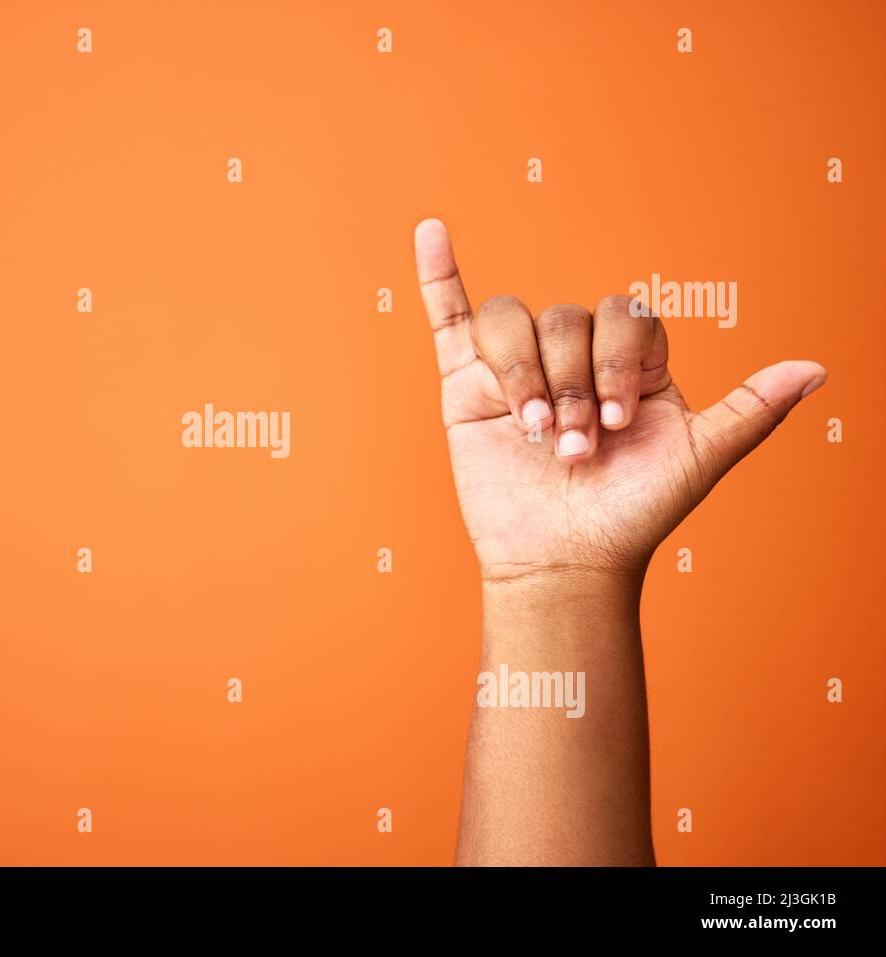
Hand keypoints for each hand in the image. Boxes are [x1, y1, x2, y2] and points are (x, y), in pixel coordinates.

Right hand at [413, 218, 825, 584]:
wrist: (563, 562)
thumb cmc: (631, 516)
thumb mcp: (699, 460)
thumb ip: (751, 410)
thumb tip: (816, 369)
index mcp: (630, 363)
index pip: (625, 317)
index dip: (619, 360)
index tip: (618, 423)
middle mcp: (574, 357)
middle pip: (565, 318)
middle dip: (571, 385)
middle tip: (572, 449)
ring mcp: (517, 367)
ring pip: (513, 321)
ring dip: (524, 374)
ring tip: (531, 433)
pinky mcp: (466, 384)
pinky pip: (450, 316)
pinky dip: (438, 275)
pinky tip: (431, 232)